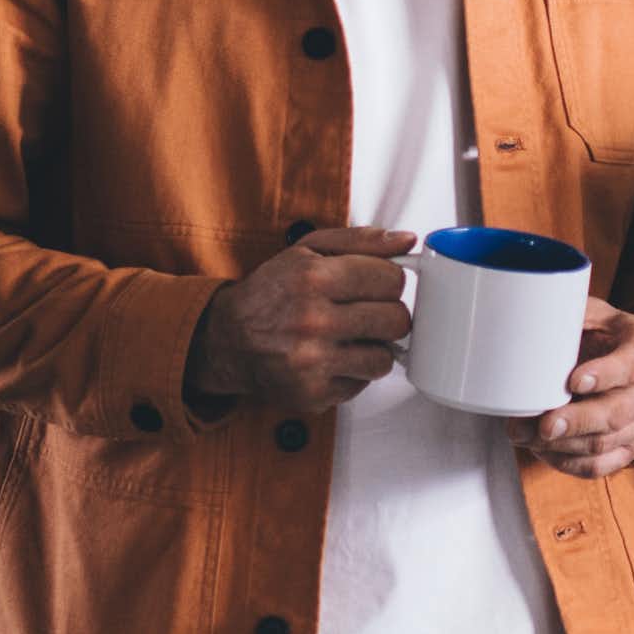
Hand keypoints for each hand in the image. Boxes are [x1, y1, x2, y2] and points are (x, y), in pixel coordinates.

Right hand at [186, 228, 416, 414]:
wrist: (227, 340)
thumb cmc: (271, 293)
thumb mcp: (307, 252)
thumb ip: (360, 241)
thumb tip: (405, 240)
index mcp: (313, 278)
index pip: (391, 280)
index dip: (390, 281)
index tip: (378, 285)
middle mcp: (313, 321)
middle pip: (396, 321)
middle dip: (389, 314)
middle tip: (370, 312)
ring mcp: (313, 362)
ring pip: (384, 358)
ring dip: (374, 347)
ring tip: (352, 336)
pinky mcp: (313, 393)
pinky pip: (362, 383)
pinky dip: (354, 371)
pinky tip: (333, 357)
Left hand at [510, 302, 633, 479]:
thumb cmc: (612, 337)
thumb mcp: (601, 315)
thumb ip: (576, 314)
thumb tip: (534, 311)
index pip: (630, 366)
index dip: (603, 375)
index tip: (573, 380)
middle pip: (616, 414)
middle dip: (576, 421)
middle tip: (545, 424)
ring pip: (603, 444)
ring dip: (561, 445)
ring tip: (526, 435)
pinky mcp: (628, 449)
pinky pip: (599, 466)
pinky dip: (567, 463)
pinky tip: (542, 450)